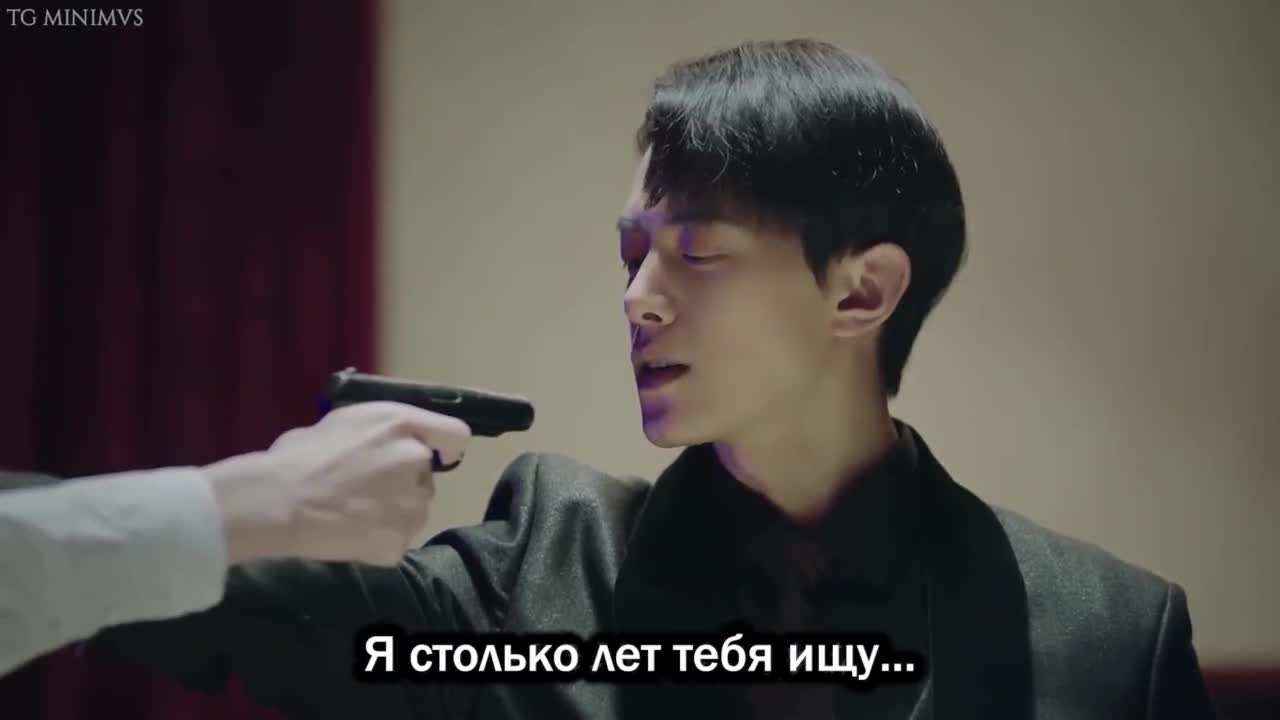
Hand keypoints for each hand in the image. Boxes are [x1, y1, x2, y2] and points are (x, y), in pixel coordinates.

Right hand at [202, 402, 470, 565]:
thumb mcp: (343, 421)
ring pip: (413, 510)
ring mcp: (412, 506)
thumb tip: (384, 442)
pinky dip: (377, 542)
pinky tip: (349, 534)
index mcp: (402, 425)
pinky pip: (395, 541)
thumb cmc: (298, 456)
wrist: (278, 502)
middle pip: (425, 477)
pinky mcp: (400, 542)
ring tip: (352, 513)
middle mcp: (416, 462)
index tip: (435, 456)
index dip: (445, 447)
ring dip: (393, 513)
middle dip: (403, 483)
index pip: (455, 435)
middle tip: (363, 488)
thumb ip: (380, 431)